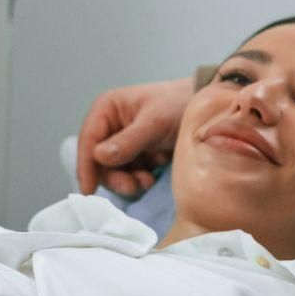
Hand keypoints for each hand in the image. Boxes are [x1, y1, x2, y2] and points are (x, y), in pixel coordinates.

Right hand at [75, 76, 194, 197]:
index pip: (88, 140)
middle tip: (134, 187)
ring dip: (128, 181)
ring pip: (113, 171)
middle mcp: (110, 125)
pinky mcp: (136, 154)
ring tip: (148, 181)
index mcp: (107, 109)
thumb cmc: (179, 105)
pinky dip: (138, 179)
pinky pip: (128, 174)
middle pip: (98, 161)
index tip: (89, 190)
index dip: (86, 166)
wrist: (208, 108)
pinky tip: (153, 175)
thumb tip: (99, 157)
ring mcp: (122, 141)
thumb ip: (128, 141)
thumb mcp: (154, 122)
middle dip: (115, 177)